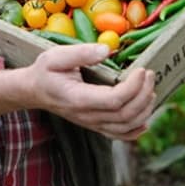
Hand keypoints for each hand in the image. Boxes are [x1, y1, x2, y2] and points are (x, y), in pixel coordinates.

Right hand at [23, 43, 155, 140]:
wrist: (34, 90)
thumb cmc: (45, 71)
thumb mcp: (56, 56)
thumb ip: (81, 53)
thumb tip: (107, 50)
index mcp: (78, 98)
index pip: (114, 100)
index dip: (133, 87)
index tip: (141, 69)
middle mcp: (86, 116)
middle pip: (125, 115)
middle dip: (143, 95)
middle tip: (150, 74)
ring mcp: (91, 123)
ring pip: (125, 127)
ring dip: (144, 110)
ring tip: (150, 89)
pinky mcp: (94, 125)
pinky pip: (119, 135)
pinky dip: (136, 130)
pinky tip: (145, 119)